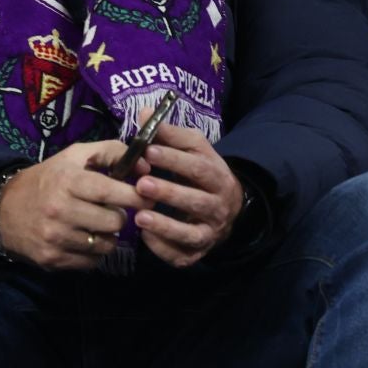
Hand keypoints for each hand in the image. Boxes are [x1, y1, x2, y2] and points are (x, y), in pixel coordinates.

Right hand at [0, 141, 149, 270]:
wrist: (3, 209)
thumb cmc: (47, 179)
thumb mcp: (74, 156)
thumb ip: (111, 152)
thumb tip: (146, 165)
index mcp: (66, 180)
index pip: (110, 191)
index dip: (134, 195)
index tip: (145, 197)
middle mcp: (60, 210)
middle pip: (114, 221)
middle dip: (119, 216)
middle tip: (111, 210)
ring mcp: (56, 237)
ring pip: (106, 245)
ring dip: (107, 236)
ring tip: (96, 225)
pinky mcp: (53, 259)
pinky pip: (92, 262)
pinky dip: (94, 252)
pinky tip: (83, 239)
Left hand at [134, 124, 244, 267]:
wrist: (228, 208)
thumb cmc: (200, 173)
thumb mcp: (193, 149)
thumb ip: (169, 134)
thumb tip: (145, 112)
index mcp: (217, 176)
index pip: (198, 167)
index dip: (174, 159)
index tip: (149, 151)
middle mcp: (218, 206)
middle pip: (196, 201)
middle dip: (169, 193)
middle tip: (141, 184)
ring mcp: (210, 232)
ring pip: (191, 233)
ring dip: (165, 226)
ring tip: (139, 217)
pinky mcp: (198, 252)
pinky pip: (183, 255)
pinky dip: (164, 248)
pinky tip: (145, 238)